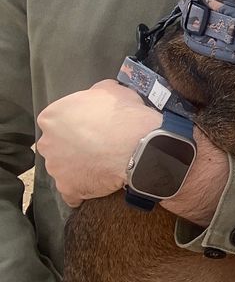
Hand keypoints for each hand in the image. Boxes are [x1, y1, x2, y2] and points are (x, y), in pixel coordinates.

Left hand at [37, 81, 156, 205]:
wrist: (139, 145)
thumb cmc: (123, 114)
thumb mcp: (110, 89)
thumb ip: (94, 94)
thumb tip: (96, 98)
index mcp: (52, 117)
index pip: (57, 121)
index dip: (75, 123)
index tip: (91, 126)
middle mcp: (47, 143)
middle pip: (57, 145)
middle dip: (72, 146)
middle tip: (97, 145)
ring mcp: (56, 169)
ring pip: (64, 168)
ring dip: (78, 167)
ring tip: (102, 165)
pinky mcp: (68, 189)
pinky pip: (72, 192)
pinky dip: (83, 189)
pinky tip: (98, 182)